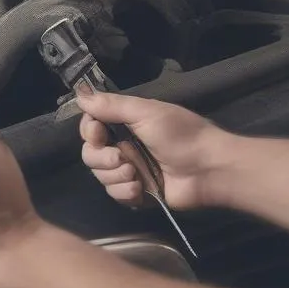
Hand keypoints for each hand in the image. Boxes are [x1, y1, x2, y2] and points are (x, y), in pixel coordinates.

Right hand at [78, 91, 230, 210]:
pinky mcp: (138, 193)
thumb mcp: (146, 113)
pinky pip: (116, 194)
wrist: (208, 169)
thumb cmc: (181, 135)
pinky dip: (124, 192)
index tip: (97, 133)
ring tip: (136, 176)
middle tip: (119, 158)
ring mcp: (131, 170)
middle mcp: (125, 145)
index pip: (91, 127)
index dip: (89, 132)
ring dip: (115, 176)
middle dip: (101, 158)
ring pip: (101, 176)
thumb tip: (80, 93)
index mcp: (126, 123)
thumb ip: (111, 105)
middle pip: (90, 154)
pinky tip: (139, 190)